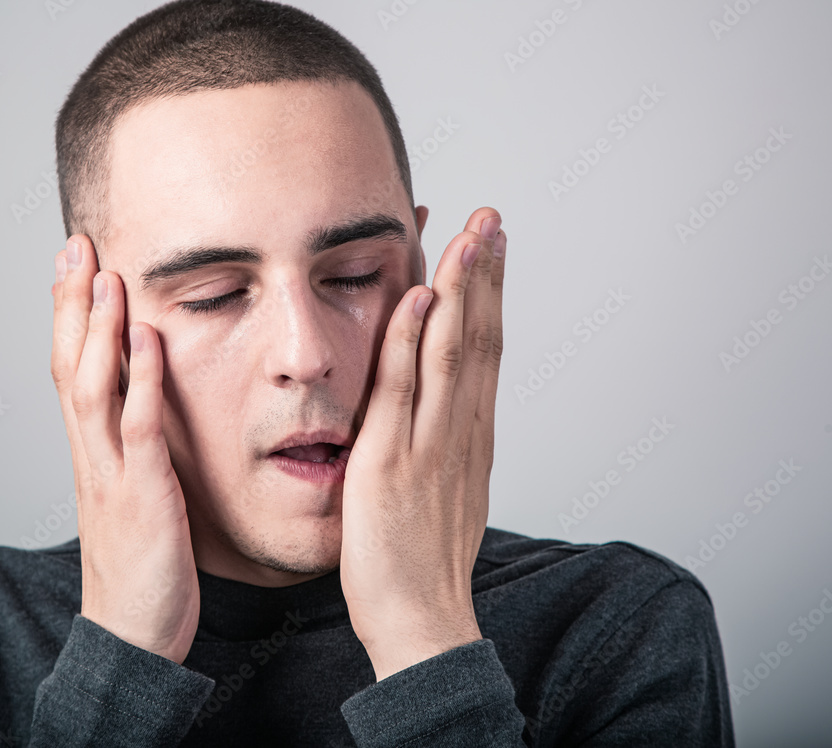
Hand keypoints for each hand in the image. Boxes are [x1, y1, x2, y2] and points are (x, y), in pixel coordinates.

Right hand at [50, 235, 199, 662]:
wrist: (134, 637)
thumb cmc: (143, 570)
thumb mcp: (135, 499)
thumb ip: (137, 454)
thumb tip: (149, 412)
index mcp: (93, 456)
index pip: (72, 372)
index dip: (70, 319)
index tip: (75, 266)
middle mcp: (93, 457)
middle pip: (70, 366)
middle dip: (71, 305)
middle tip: (76, 245)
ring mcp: (112, 475)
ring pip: (93, 388)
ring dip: (96, 328)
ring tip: (104, 274)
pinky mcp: (143, 497)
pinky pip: (139, 429)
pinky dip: (139, 380)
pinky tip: (145, 338)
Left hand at [340, 207, 505, 680]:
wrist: (421, 621)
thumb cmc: (424, 565)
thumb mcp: (446, 497)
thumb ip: (446, 452)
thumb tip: (443, 423)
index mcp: (470, 440)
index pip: (484, 353)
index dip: (489, 299)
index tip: (491, 252)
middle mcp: (461, 433)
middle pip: (481, 338)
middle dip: (487, 275)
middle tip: (492, 218)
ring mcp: (432, 444)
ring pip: (453, 350)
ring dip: (463, 287)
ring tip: (471, 233)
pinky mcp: (393, 461)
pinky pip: (404, 388)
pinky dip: (413, 338)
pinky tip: (422, 294)